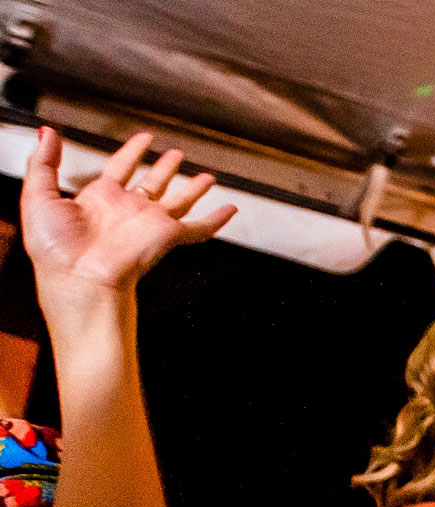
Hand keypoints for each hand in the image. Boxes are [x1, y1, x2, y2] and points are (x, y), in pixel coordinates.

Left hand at [20, 129, 234, 296]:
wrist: (78, 279)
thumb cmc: (55, 250)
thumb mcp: (37, 196)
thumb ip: (43, 163)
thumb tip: (48, 133)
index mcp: (100, 200)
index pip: (120, 168)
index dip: (132, 151)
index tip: (144, 138)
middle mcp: (128, 211)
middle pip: (153, 184)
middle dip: (166, 169)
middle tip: (177, 155)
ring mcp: (150, 224)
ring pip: (179, 201)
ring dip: (193, 188)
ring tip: (208, 177)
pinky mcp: (167, 236)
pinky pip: (199, 228)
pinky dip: (217, 219)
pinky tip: (230, 210)